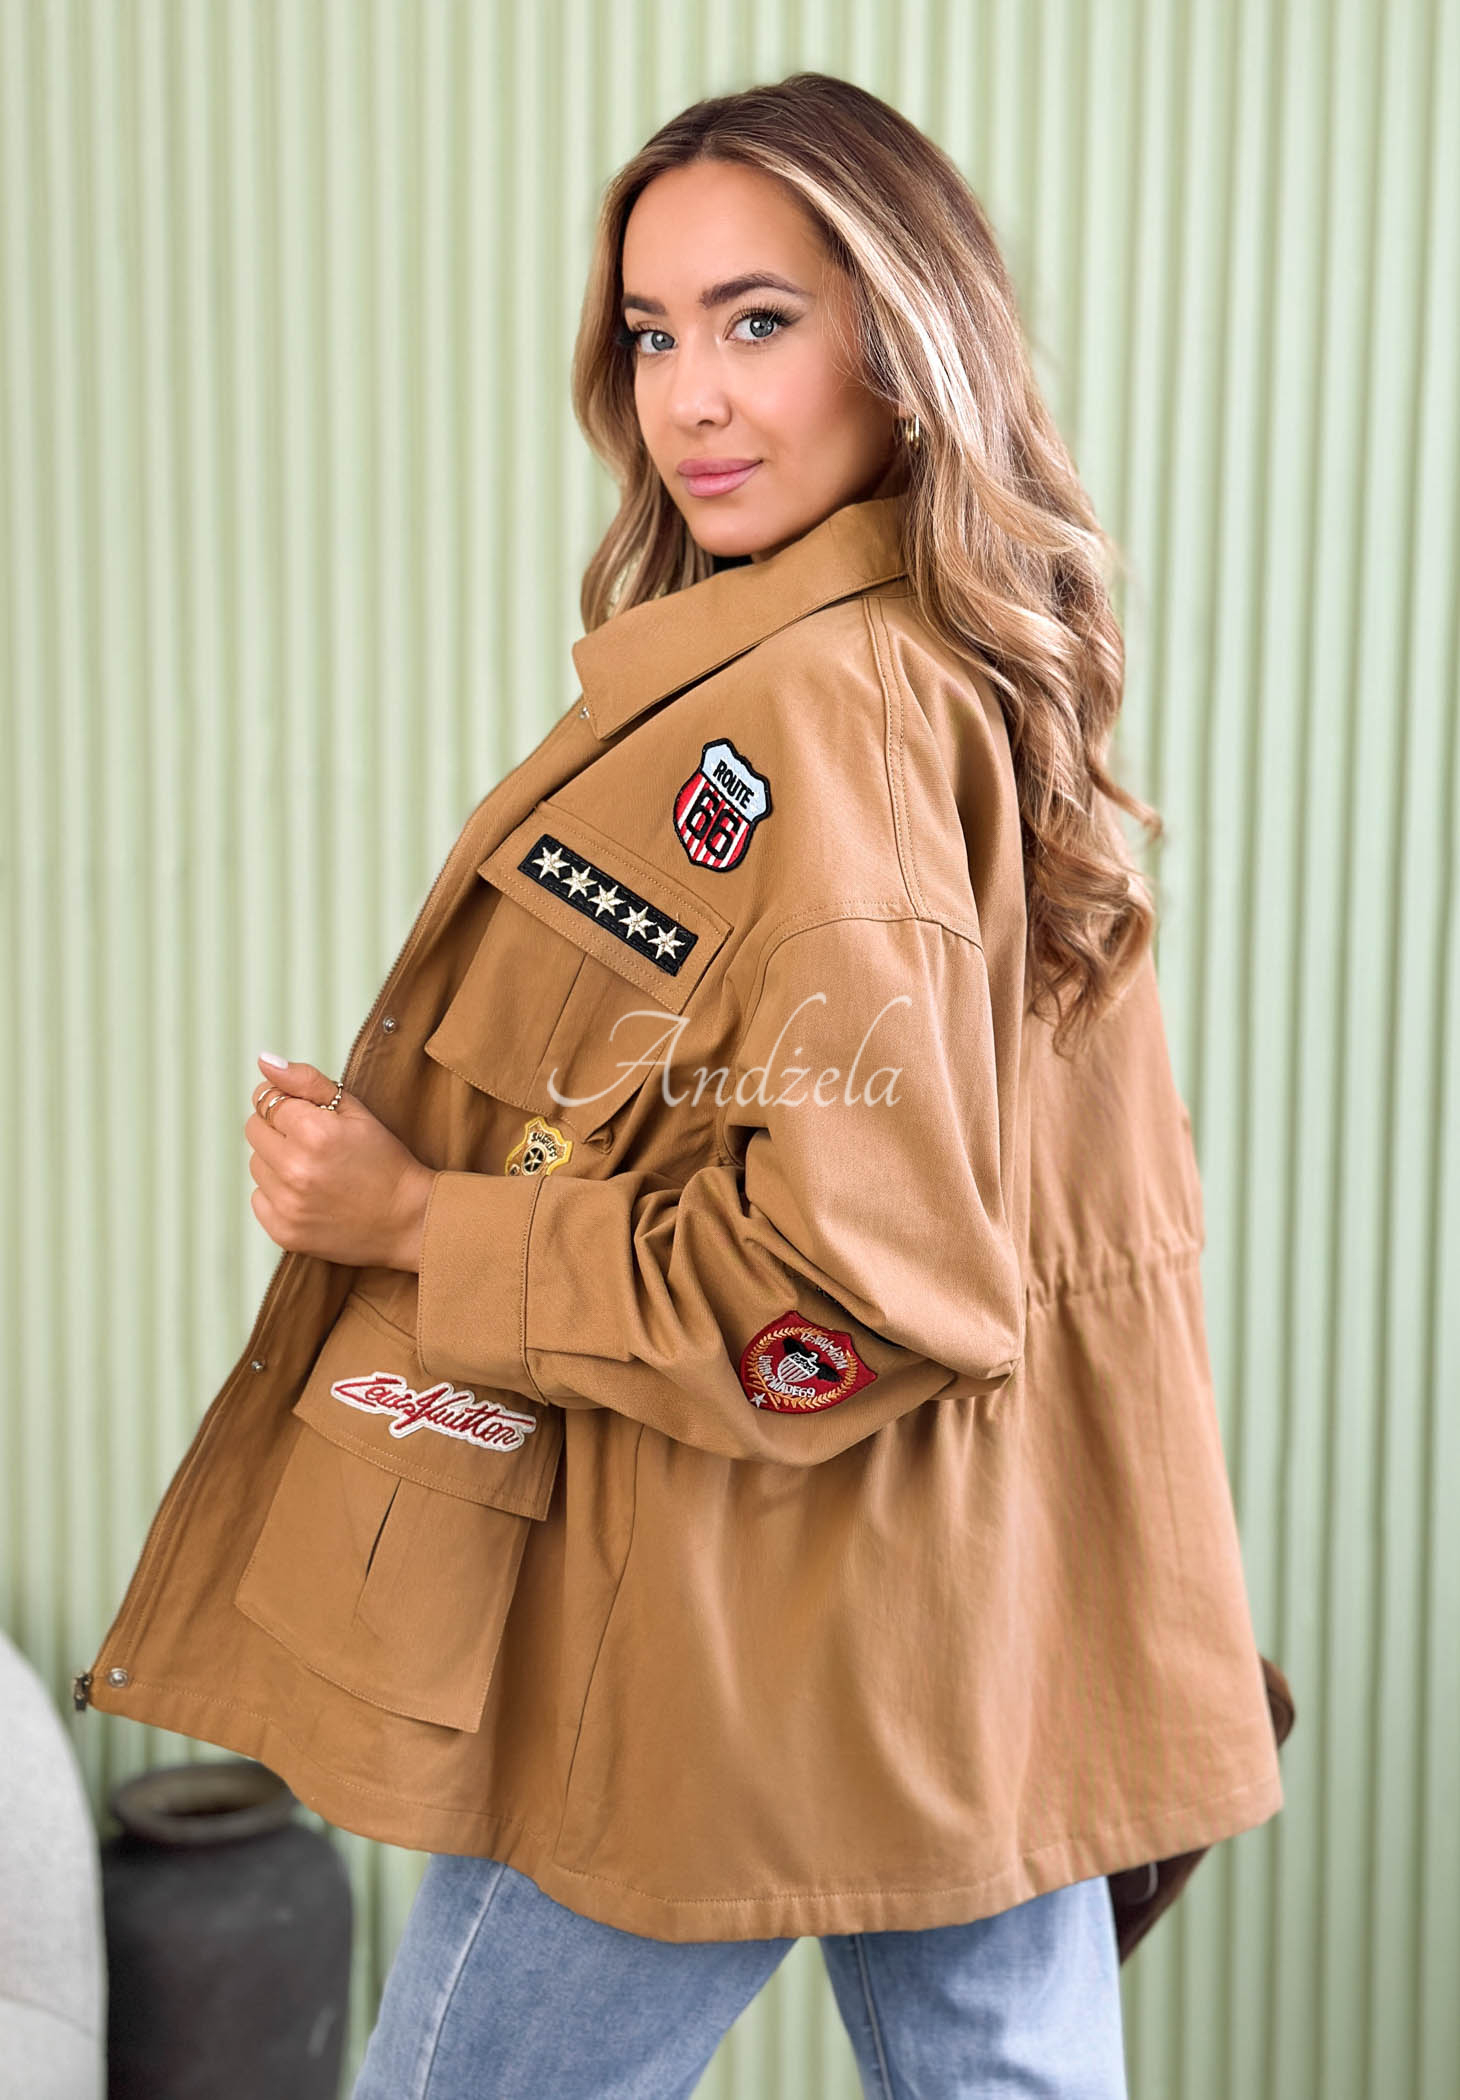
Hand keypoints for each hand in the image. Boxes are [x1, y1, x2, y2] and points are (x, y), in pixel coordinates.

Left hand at [246, 1055, 435, 1270]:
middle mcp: (296, 1169)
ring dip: (277, 1162)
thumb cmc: (384, 1160)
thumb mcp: (354, 1110)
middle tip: (313, 1141)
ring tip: (314, 1169)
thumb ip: (306, 1081)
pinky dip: (277, 1193)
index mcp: (315, 1132)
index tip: (308, 1114)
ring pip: (255, 1164)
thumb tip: (264, 1060)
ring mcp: (288, 1204)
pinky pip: (258, 1198)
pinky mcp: (283, 1231)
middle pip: (254, 1130)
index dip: (287, 1103)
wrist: (407, 1219)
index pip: (266, 1100)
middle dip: (277, 1129)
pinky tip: (309, 1194)